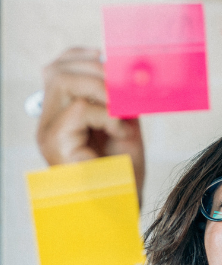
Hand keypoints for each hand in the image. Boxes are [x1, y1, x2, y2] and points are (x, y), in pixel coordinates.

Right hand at [36, 48, 144, 200]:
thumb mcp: (126, 126)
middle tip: (125, 87)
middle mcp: (49, 121)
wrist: (122, 207)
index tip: (112, 60)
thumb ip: (121, 101)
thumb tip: (128, 71)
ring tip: (122, 109)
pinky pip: (81, 109)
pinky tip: (120, 131)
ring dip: (102, 88)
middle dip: (97, 70)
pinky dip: (108, 114)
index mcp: (62, 114)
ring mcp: (49, 133)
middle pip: (58, 71)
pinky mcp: (57, 144)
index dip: (84, 57)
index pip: (58, 69)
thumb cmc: (124, 173)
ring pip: (64, 82)